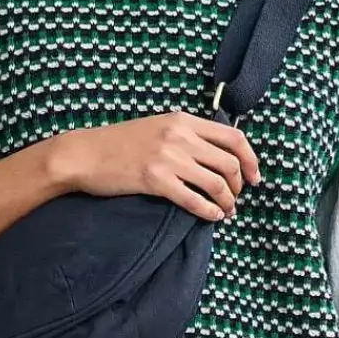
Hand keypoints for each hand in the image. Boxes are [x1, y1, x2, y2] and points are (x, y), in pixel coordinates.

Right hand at [58, 112, 260, 222]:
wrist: (84, 154)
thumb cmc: (118, 144)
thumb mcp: (157, 127)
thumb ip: (185, 135)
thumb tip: (214, 153)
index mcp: (183, 120)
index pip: (234, 138)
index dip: (251, 160)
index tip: (254, 177)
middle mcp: (180, 136)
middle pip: (229, 163)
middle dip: (239, 185)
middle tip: (235, 198)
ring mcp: (168, 157)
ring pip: (216, 183)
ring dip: (227, 201)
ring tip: (226, 211)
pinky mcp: (155, 180)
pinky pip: (194, 199)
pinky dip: (208, 211)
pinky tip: (211, 217)